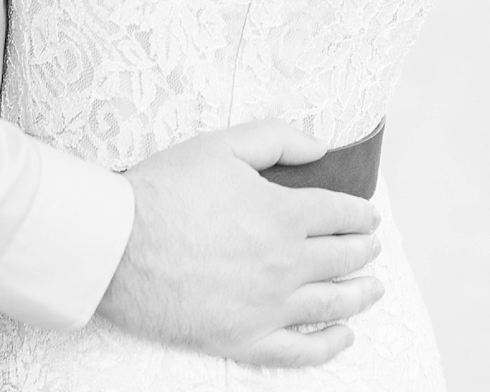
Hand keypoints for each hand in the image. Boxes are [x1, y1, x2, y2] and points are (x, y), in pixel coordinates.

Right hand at [96, 121, 383, 367]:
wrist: (114, 246)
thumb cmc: (164, 191)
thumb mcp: (225, 145)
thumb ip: (279, 139)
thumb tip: (322, 148)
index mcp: (285, 214)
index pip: (342, 214)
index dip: (361, 214)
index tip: (368, 216)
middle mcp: (285, 262)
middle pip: (343, 257)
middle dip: (365, 250)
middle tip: (372, 247)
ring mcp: (265, 305)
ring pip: (330, 302)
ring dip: (360, 294)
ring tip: (374, 289)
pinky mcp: (240, 338)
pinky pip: (296, 350)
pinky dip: (326, 345)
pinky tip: (343, 336)